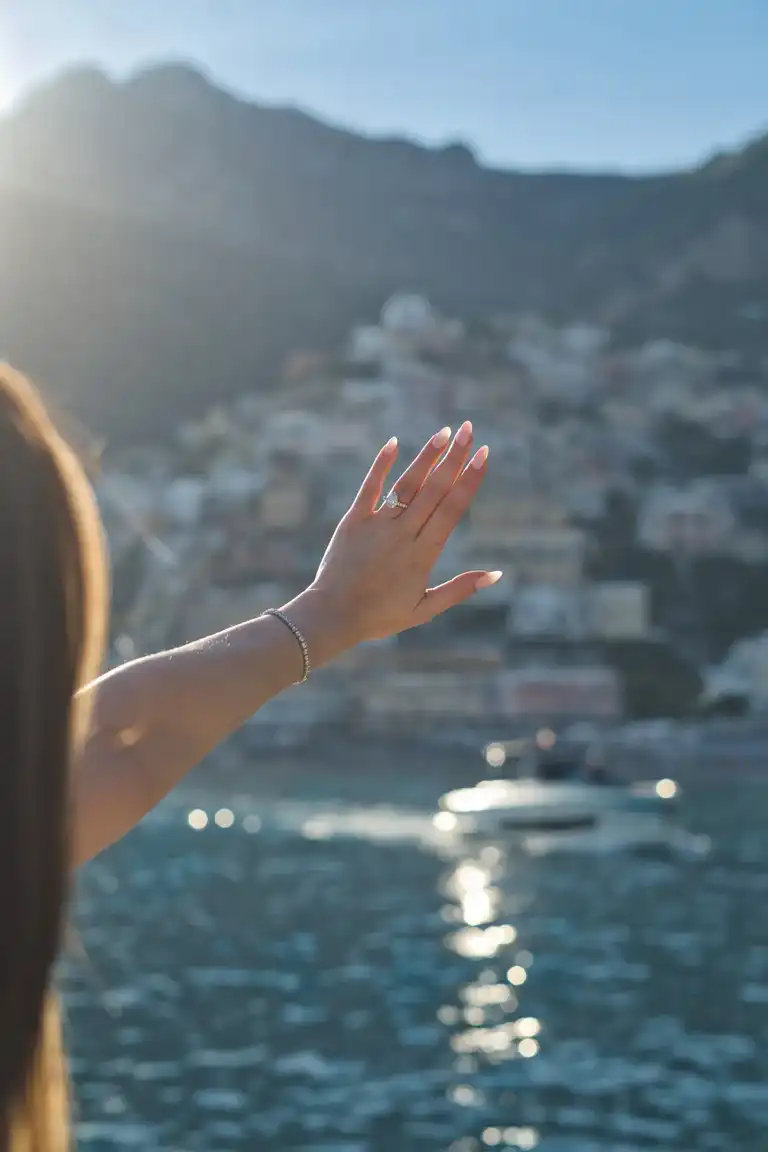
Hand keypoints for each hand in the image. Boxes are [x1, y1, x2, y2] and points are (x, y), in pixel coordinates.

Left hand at [310, 421, 500, 643]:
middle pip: (434, 489)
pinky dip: (381, 464)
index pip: (452, 509)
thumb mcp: (425, 609)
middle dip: (454, 457)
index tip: (483, 455)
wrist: (333, 615)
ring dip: (427, 456)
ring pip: (407, 484)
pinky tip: (393, 442)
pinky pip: (369, 487)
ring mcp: (377, 525)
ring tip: (444, 432)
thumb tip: (497, 574)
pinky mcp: (353, 521)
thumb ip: (460, 589)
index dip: (469, 480)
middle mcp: (403, 534)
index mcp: (423, 554)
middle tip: (470, 429)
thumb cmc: (381, 616)